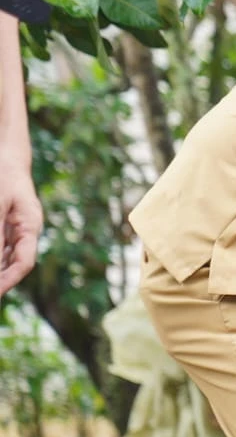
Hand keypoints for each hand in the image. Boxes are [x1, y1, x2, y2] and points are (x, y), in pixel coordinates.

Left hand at [0, 168, 40, 296]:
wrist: (7, 155)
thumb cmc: (3, 177)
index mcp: (31, 226)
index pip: (24, 262)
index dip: (9, 280)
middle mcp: (26, 230)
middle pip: (15, 263)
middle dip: (2, 279)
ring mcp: (17, 227)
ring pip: (6, 255)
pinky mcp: (6, 223)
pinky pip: (1, 245)